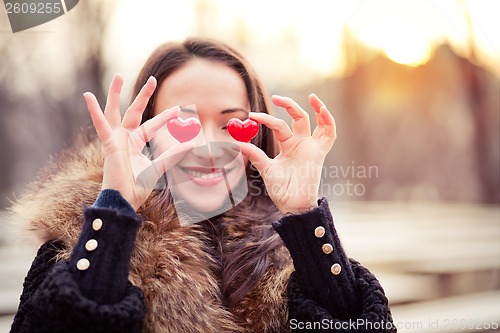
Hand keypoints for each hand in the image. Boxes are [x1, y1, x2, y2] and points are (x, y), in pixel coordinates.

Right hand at [83, 74, 194, 210]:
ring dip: (114, 93)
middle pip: (133, 111)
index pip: (151, 125)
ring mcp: (115, 140)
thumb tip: (190, 144)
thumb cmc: (137, 188)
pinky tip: (87, 96)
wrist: (124, 201)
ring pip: (114, 111)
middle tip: (153, 79)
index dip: (164, 117)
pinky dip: (94, 111)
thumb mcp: (159, 168)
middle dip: (143, 95)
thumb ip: (172, 155)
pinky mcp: (109, 144)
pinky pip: (100, 125)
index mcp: (134, 144)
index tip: (178, 110)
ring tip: (118, 76)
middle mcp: (124, 139)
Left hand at [236, 94, 335, 214]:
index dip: (266, 119)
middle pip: (298, 117)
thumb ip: (254, 154)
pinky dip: (328, 120)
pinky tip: (321, 109)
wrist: (293, 205)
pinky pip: (329, 133)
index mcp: (288, 146)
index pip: (278, 125)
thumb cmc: (281, 190)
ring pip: (316, 122)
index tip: (251, 116)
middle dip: (289, 105)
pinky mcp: (319, 153)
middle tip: (276, 97)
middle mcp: (301, 144)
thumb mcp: (266, 169)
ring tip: (312, 96)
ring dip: (317, 108)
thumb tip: (236, 143)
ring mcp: (311, 147)